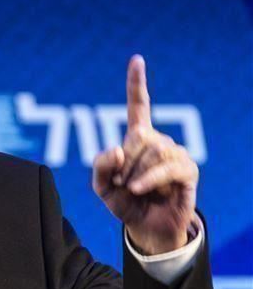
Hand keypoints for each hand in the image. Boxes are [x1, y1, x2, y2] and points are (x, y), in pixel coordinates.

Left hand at [92, 55, 198, 254]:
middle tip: (121, 183)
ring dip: (134, 174)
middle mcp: (158, 141)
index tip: (137, 59)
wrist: (145, 228)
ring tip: (132, 189)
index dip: (137, 83)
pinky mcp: (187, 171)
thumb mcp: (101, 185)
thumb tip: (119, 147)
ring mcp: (175, 154)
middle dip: (122, 163)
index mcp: (137, 139)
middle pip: (137, 137)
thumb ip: (100, 165)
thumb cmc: (123, 202)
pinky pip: (166, 167)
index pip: (139, 106)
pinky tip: (137, 189)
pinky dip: (148, 179)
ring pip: (151, 152)